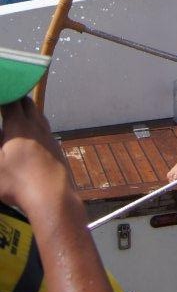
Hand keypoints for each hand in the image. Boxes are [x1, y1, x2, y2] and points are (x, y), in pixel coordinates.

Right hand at [0, 98, 70, 213]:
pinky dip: (36, 125)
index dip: (5, 95)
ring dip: (28, 112)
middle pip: (28, 104)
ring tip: (17, 117)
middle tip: (6, 102)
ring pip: (38, 115)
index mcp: (19, 126)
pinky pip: (45, 129)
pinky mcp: (55, 147)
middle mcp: (36, 126)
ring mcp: (48, 136)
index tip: (1, 95)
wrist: (51, 196)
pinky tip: (32, 136)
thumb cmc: (18, 181)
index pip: (12, 102)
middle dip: (16, 100)